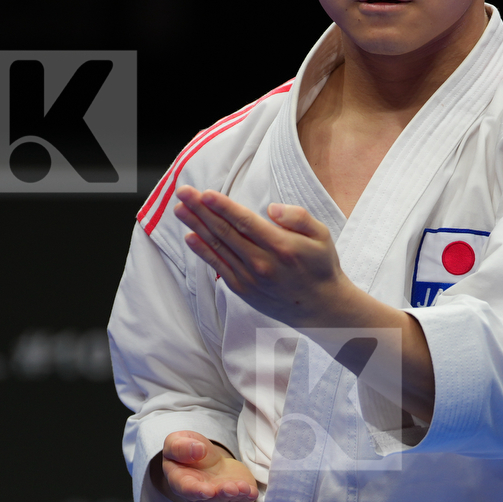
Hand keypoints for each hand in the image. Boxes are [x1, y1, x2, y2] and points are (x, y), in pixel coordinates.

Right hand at [155, 431, 257, 501]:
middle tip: (231, 489)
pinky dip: (247, 497)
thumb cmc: (186, 449)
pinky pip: (240, 500)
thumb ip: (180, 447)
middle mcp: (198, 495)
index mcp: (180, 481)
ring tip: (244, 487)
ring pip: (225, 501)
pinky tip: (252, 491)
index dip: (197, 492)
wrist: (203, 456)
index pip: (187, 489)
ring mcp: (216, 497)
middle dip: (221, 495)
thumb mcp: (177, 441)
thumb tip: (197, 450)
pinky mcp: (232, 495)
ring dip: (236, 495)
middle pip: (209, 500)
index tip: (208, 491)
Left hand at [172, 185, 353, 327]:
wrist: (321, 309)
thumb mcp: (322, 235)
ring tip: (180, 210)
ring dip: (196, 226)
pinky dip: (203, 252)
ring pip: (218, 247)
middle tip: (183, 192)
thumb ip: (298, 217)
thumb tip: (270, 209)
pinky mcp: (243, 289)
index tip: (204, 193)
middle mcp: (261, 263)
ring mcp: (249, 278)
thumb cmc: (321, 267)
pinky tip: (190, 237)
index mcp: (281, 246)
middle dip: (201, 210)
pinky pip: (219, 267)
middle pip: (225, 232)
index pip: (244, 222)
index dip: (222, 206)